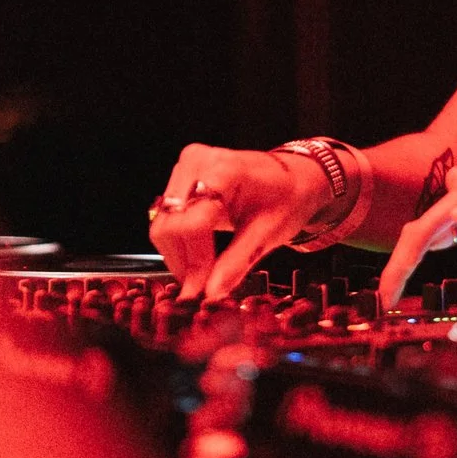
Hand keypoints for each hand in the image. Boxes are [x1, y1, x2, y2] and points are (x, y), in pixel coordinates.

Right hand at [148, 143, 332, 299]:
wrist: (293, 177)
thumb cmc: (286, 198)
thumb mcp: (269, 233)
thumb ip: (237, 263)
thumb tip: (211, 295)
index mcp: (225, 170)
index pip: (192, 224)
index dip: (194, 263)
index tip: (201, 292)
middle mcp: (198, 162)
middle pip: (169, 225)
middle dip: (183, 263)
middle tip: (201, 289)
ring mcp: (186, 167)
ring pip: (163, 224)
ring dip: (178, 255)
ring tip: (202, 275)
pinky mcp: (180, 177)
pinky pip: (167, 218)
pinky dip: (179, 243)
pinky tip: (198, 258)